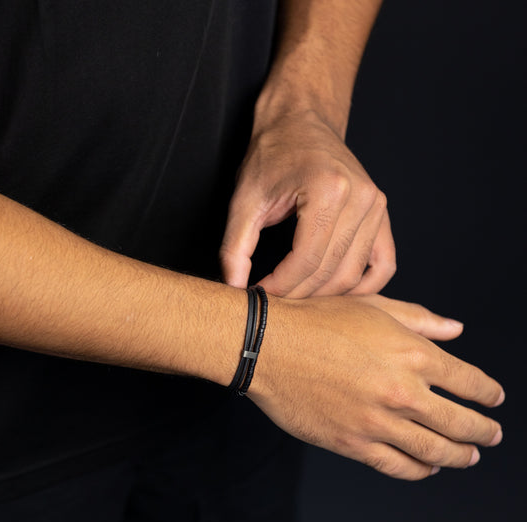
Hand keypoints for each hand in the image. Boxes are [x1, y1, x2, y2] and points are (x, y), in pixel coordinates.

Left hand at [220, 110, 395, 297]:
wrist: (301, 121)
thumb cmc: (273, 154)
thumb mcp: (245, 199)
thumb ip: (235, 247)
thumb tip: (235, 289)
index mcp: (328, 189)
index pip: (306, 260)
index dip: (280, 286)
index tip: (260, 295)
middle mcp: (361, 198)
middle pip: (331, 271)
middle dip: (299, 294)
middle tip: (275, 302)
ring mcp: (377, 207)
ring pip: (355, 275)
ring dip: (325, 296)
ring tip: (297, 297)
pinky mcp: (382, 215)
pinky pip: (383, 265)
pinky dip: (364, 287)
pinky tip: (337, 293)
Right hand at [249, 294, 503, 479]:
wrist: (268, 347)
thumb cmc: (316, 320)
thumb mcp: (371, 306)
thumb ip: (418, 319)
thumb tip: (455, 329)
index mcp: (412, 353)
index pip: (468, 381)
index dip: (488, 393)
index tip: (494, 399)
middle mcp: (403, 391)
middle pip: (459, 422)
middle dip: (483, 431)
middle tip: (492, 435)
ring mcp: (378, 421)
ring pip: (433, 450)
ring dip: (458, 456)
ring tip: (469, 457)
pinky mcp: (353, 444)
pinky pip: (398, 466)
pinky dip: (419, 471)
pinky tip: (427, 468)